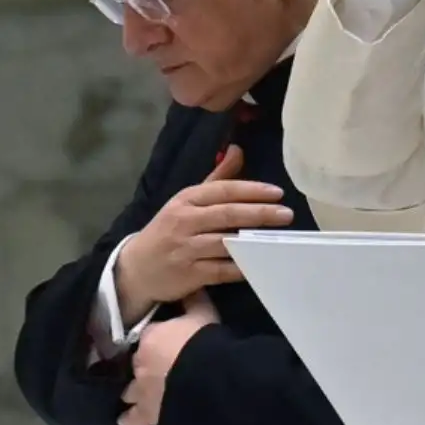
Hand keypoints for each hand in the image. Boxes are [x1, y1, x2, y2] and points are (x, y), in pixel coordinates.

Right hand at [115, 146, 291, 323]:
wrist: (137, 268)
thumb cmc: (169, 229)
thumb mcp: (188, 201)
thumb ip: (216, 178)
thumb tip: (238, 149)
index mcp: (186, 200)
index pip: (222, 190)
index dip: (251, 190)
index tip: (277, 193)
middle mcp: (185, 221)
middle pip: (227, 215)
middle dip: (259, 213)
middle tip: (286, 214)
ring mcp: (186, 249)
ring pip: (225, 242)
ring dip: (253, 241)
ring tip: (278, 239)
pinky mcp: (189, 274)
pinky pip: (221, 270)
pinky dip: (241, 268)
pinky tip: (259, 263)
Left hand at [118, 292, 218, 424]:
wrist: (205, 375)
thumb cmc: (204, 340)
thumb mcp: (203, 313)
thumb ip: (194, 300)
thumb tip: (191, 286)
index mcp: (150, 337)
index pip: (149, 334)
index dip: (157, 338)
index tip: (166, 340)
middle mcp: (140, 363)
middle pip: (137, 362)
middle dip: (145, 365)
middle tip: (157, 367)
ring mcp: (141, 389)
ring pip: (129, 390)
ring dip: (132, 391)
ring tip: (134, 394)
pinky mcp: (146, 413)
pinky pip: (132, 417)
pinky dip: (128, 418)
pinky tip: (125, 420)